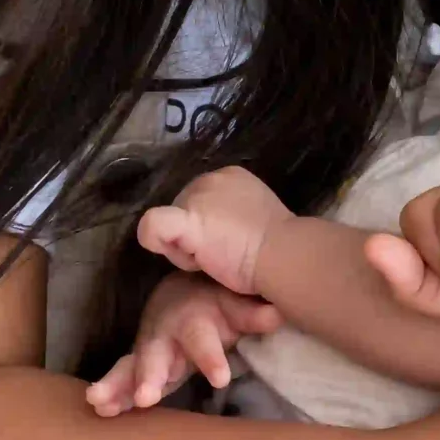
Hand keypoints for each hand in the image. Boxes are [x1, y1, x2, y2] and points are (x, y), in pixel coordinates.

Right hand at [87, 277, 280, 413]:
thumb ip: (252, 313)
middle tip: (145, 397)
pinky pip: (123, 379)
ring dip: (117, 385)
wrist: (184, 292)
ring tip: (98, 402)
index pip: (202, 339)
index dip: (210, 357)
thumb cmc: (215, 302)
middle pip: (155, 355)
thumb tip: (275, 314)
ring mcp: (149, 351)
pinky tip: (99, 409)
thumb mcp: (234, 304)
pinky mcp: (141, 367)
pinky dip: (112, 393)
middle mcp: (165, 335)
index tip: (220, 378)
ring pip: (130, 367)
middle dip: (149, 375)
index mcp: (192, 320)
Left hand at [137, 166, 290, 297]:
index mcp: (230, 177)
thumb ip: (234, 217)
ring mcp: (197, 196)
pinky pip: (154, 226)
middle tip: (223, 258)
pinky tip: (177, 254)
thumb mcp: (257, 219)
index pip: (202, 202)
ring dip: (186, 250)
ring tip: (215, 261)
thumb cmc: (280, 246)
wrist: (286, 254)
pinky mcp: (186, 219)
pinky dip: (155, 239)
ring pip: (172, 225)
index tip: (230, 245)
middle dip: (195, 238)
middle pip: (184, 211)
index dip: (210, 227)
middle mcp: (210, 179)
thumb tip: (222, 234)